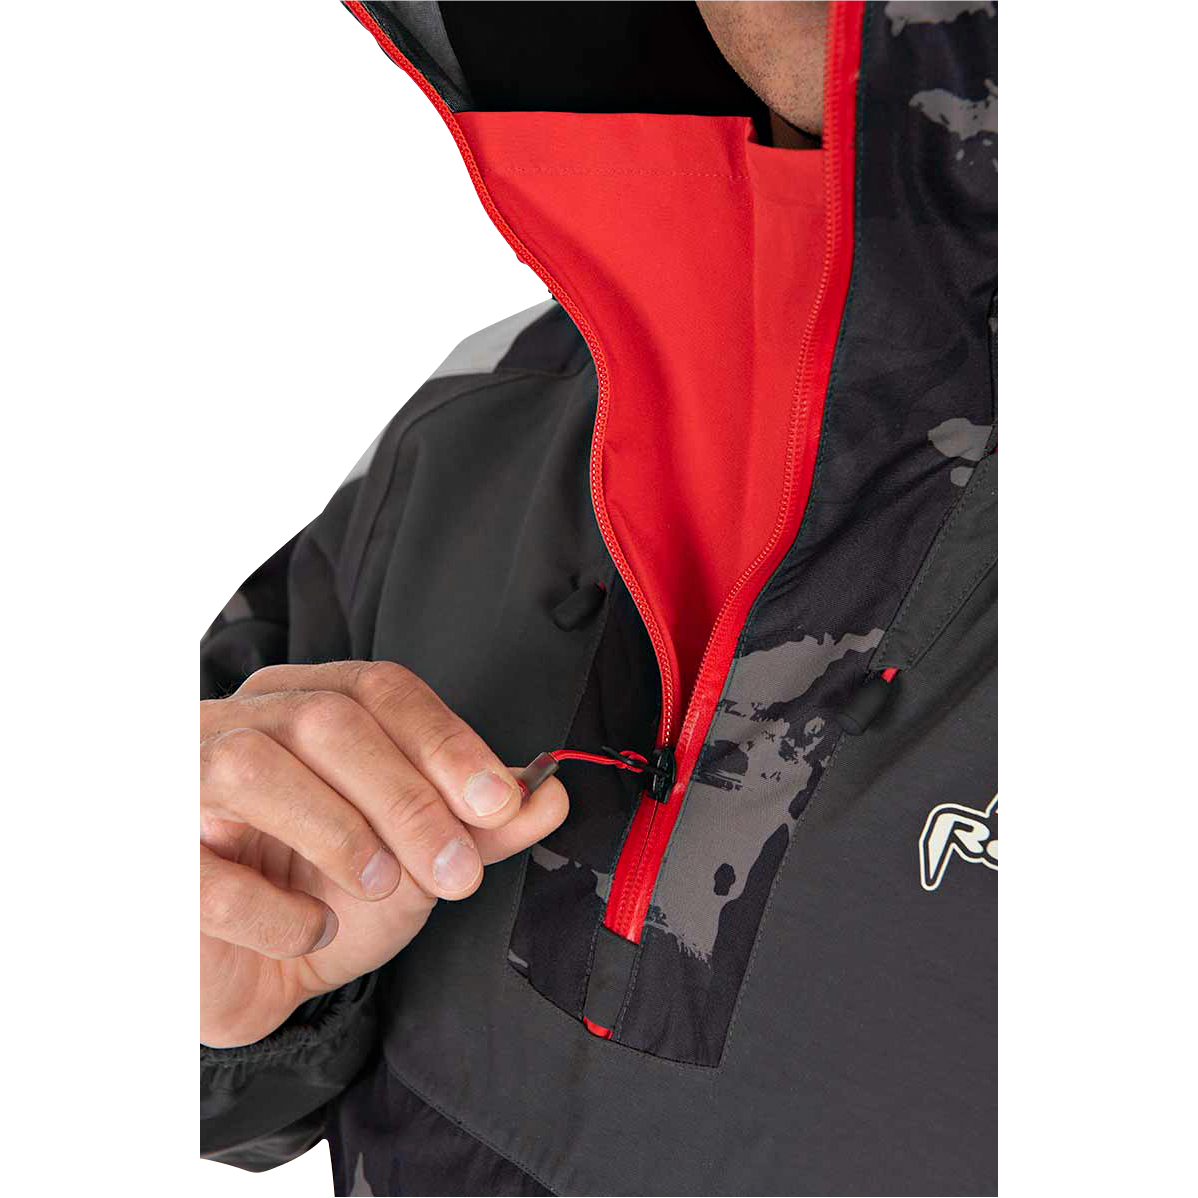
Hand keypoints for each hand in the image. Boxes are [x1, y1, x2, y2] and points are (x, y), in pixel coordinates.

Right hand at [200, 661, 565, 1047]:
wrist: (257, 975)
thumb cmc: (332, 890)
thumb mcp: (420, 854)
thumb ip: (481, 823)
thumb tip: (550, 793)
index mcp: (308, 703)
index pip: (381, 689)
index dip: (446, 742)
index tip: (499, 803)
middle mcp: (241, 723)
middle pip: (328, 722)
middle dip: (408, 799)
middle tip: (457, 872)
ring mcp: (183, 784)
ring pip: (255, 765)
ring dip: (340, 833)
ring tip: (381, 885)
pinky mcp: (151, 860)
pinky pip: (206, 870)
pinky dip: (274, 912)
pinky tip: (310, 932)